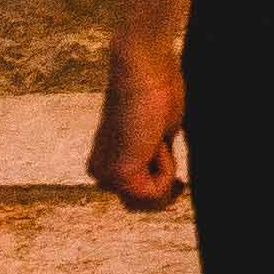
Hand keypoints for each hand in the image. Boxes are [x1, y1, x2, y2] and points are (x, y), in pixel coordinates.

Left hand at [90, 40, 187, 211]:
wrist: (144, 68)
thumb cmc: (155, 92)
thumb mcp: (157, 137)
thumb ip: (154, 160)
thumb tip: (173, 186)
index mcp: (104, 164)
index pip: (139, 196)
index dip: (164, 184)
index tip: (172, 164)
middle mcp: (100, 174)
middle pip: (143, 204)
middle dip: (164, 184)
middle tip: (163, 146)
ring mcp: (107, 177)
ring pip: (152, 201)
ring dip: (167, 173)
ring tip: (157, 139)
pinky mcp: (119, 175)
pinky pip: (157, 191)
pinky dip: (167, 169)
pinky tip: (156, 142)